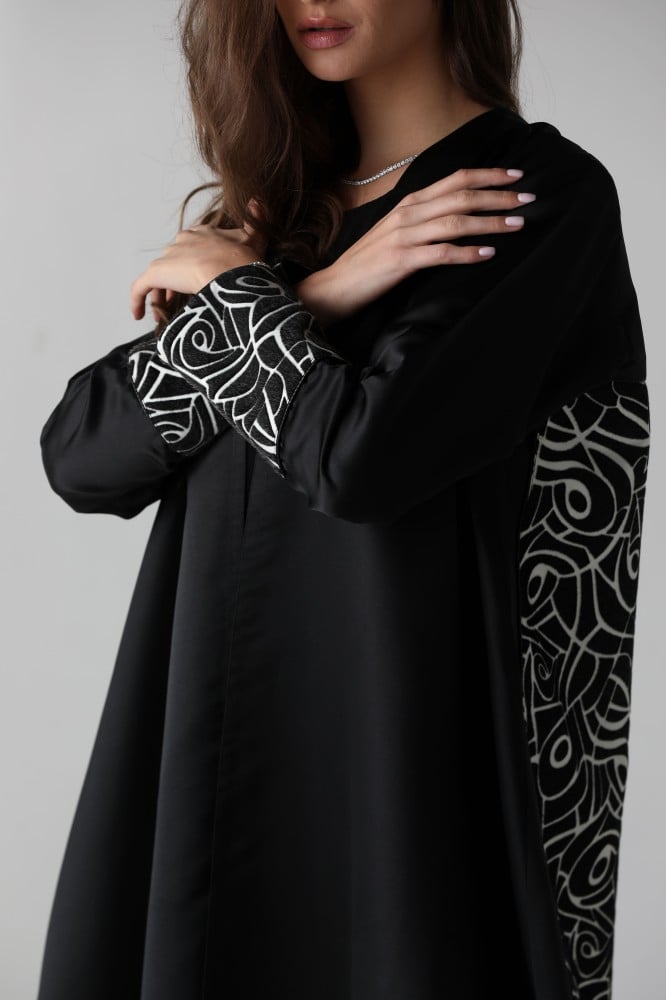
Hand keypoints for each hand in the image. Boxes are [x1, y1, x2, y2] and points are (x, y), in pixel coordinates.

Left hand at [131, 200, 267, 321]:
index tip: (193, 278)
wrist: (232, 273)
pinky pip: (140, 288)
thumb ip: (256, 221)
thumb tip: (256, 201)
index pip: (190, 246)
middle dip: (173, 278)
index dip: (190, 263)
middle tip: (177, 298)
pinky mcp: (156, 274)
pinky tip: (137, 315)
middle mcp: (182, 241)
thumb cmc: (244, 261)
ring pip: (157, 275)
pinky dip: (136, 300)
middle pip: (172, 260)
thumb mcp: (255, 239)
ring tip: (164, 309)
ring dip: (159, 291)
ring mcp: (168, 257)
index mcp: (202, 233)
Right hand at [296, 167, 535, 325]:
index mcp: (410, 203)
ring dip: (490, 222)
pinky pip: (442, 253)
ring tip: (517, 224)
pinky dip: (467, 252)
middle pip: (461, 196)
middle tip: (528, 199)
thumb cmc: (370, 262)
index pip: (455, 179)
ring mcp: (404, 236)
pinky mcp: (401, 261)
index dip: (488, 176)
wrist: (336, 286)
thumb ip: (425, 220)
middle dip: (498, 196)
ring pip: (456, 222)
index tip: (517, 176)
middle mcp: (408, 213)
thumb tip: (458, 215)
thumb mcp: (397, 232)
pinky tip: (488, 254)